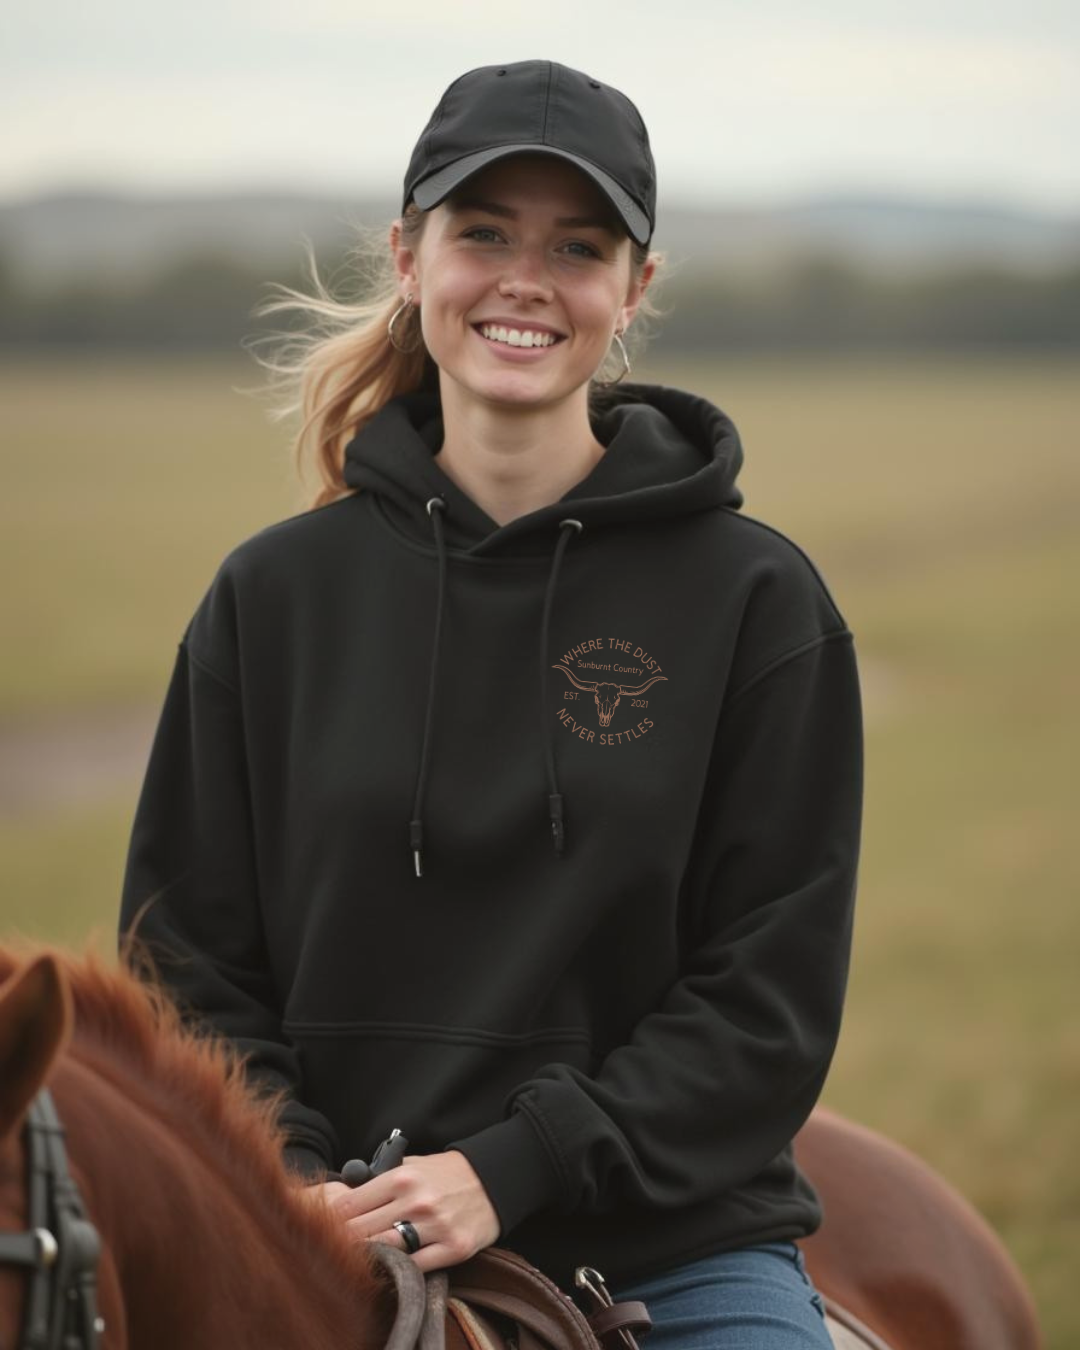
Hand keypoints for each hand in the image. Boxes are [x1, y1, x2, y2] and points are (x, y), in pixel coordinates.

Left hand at [326, 1151, 499, 1271]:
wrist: (493, 1180)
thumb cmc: (447, 1173)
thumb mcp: (413, 1165)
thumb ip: (382, 1177)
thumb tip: (346, 1192)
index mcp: (402, 1178)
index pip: (350, 1205)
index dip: (332, 1220)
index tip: (324, 1230)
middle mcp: (417, 1201)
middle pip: (362, 1231)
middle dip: (345, 1242)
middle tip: (334, 1250)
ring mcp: (436, 1226)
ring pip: (386, 1250)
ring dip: (369, 1257)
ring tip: (359, 1260)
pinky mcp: (454, 1248)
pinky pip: (416, 1266)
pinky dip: (400, 1269)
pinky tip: (392, 1267)